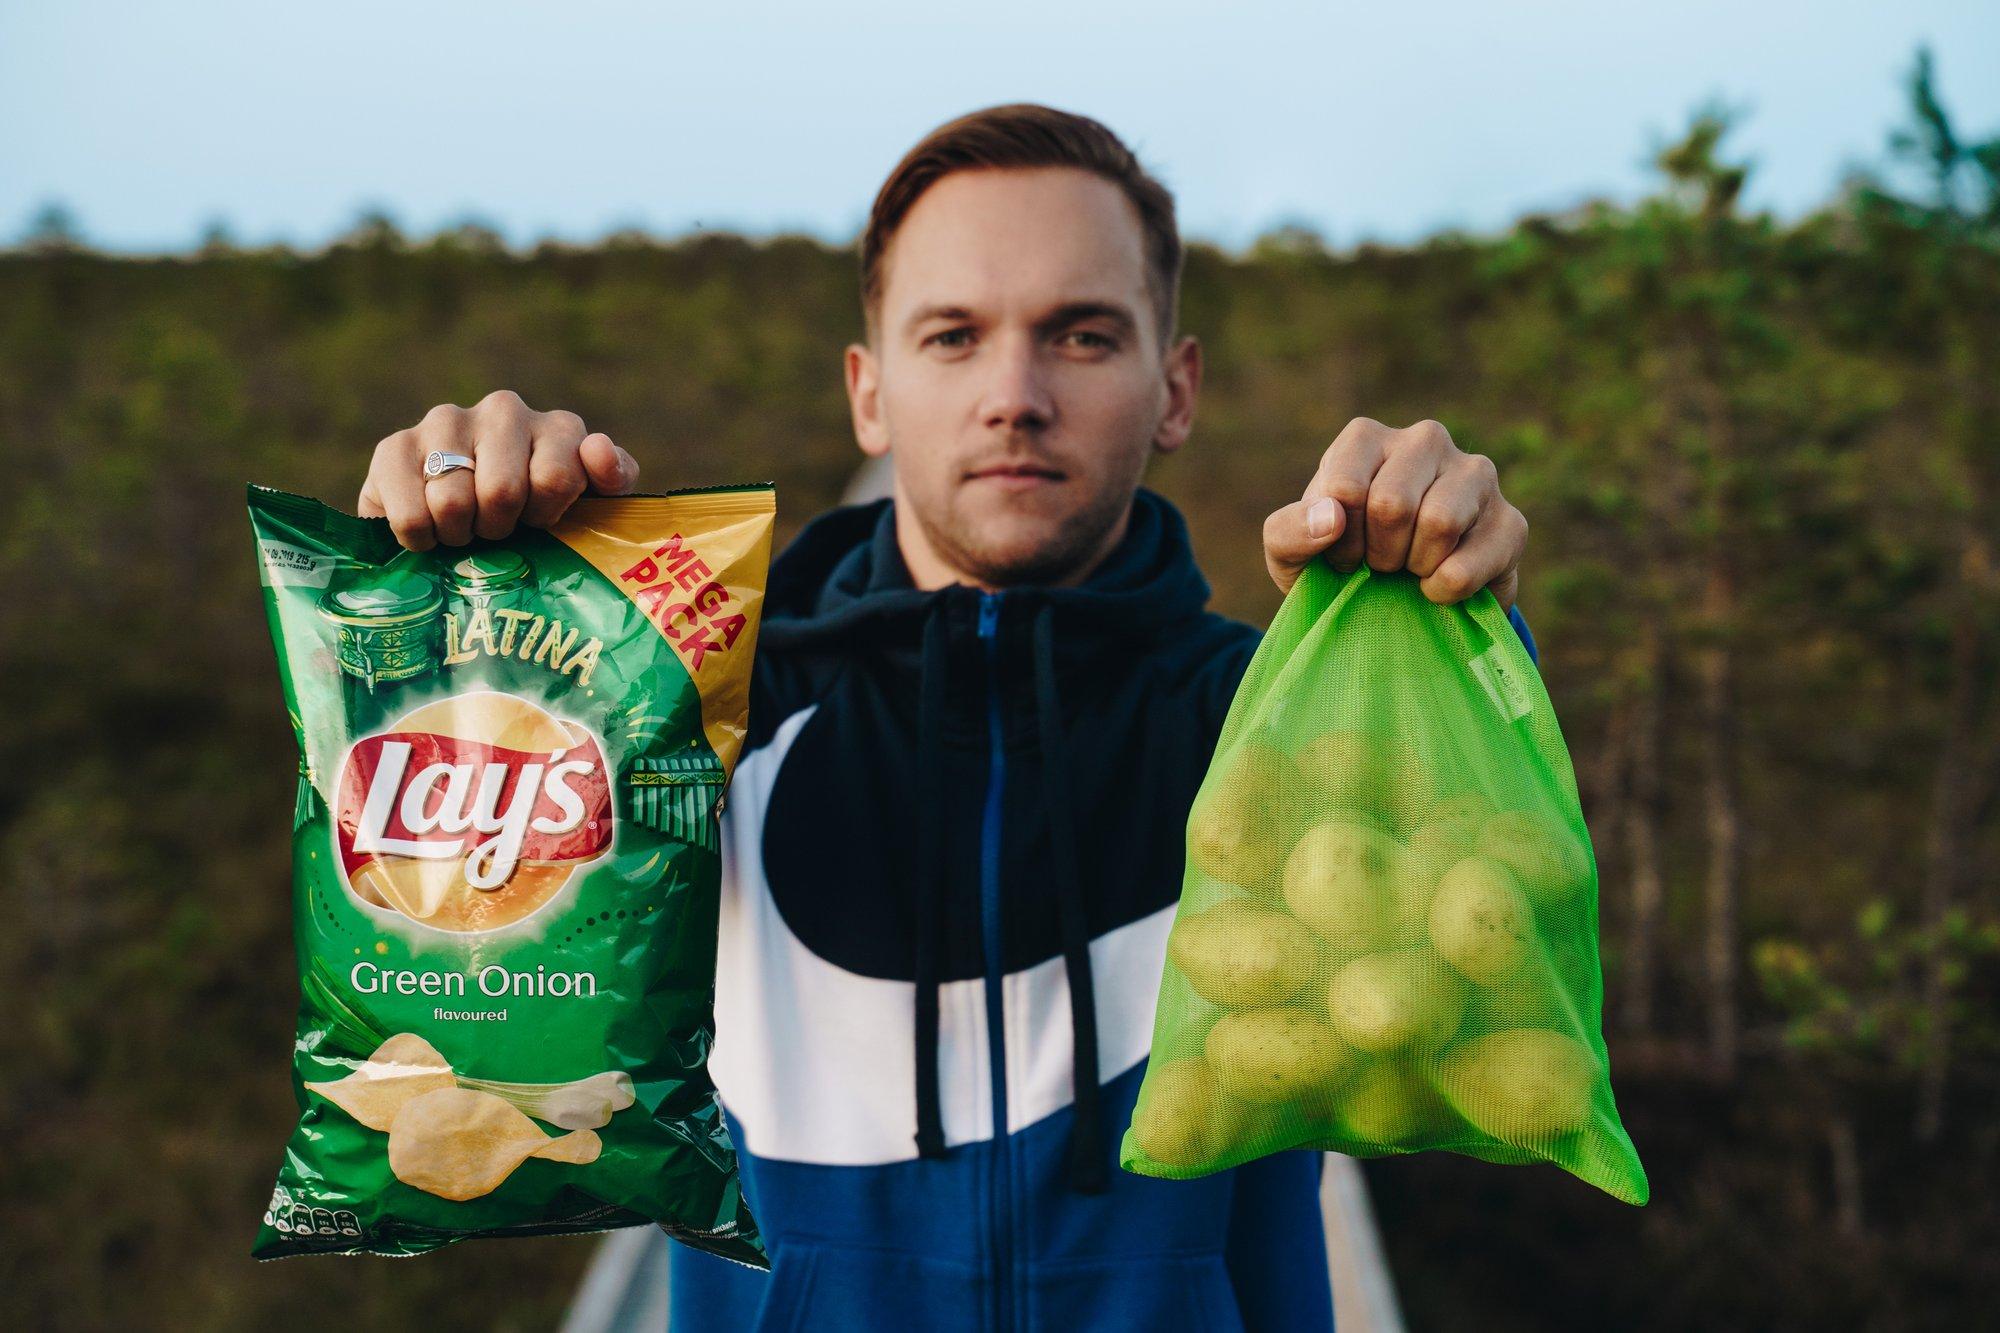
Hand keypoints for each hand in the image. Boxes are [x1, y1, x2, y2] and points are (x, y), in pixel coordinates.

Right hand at [358, 390, 639, 550]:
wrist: (467, 528)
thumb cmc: (541, 521)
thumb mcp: (594, 507)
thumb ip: (613, 479)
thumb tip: (596, 449)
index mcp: (559, 427)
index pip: (556, 476)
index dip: (546, 517)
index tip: (540, 525)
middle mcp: (502, 411)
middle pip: (502, 491)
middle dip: (500, 528)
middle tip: (497, 532)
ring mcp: (445, 422)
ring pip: (453, 502)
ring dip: (460, 534)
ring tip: (465, 530)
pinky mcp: (394, 447)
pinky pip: (410, 512)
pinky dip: (420, 537)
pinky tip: (430, 531)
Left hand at [1262, 417, 1526, 609]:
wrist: (1396, 603)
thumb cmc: (1335, 563)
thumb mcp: (1290, 554)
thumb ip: (1288, 532)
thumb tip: (1330, 518)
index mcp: (1366, 438)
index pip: (1345, 489)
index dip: (1337, 541)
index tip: (1341, 555)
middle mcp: (1424, 440)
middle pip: (1393, 505)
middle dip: (1378, 554)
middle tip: (1380, 565)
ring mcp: (1475, 473)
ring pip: (1440, 522)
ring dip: (1413, 568)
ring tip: (1409, 569)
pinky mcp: (1510, 520)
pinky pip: (1471, 563)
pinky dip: (1445, 591)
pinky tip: (1438, 587)